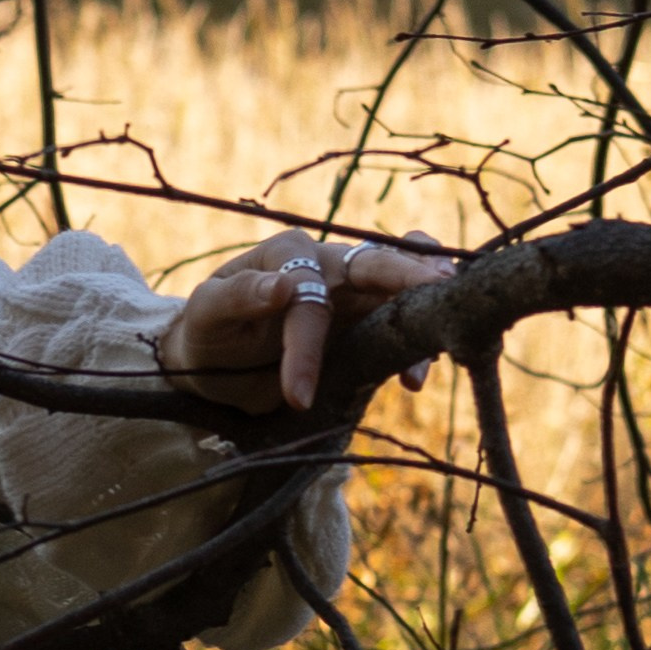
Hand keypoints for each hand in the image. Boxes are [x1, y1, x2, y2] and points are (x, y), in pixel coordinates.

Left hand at [154, 226, 454, 414]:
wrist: (217, 365)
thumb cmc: (208, 332)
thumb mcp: (208, 314)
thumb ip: (239, 296)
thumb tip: (284, 284)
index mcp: (290, 254)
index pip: (311, 292)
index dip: (306, 343)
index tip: (296, 395)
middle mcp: (329, 266)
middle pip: (379, 261)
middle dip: (410, 274)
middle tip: (440, 287)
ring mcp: (354, 296)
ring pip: (403, 289)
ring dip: (425, 308)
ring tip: (442, 338)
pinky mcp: (367, 329)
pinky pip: (402, 329)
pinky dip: (417, 347)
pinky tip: (416, 377)